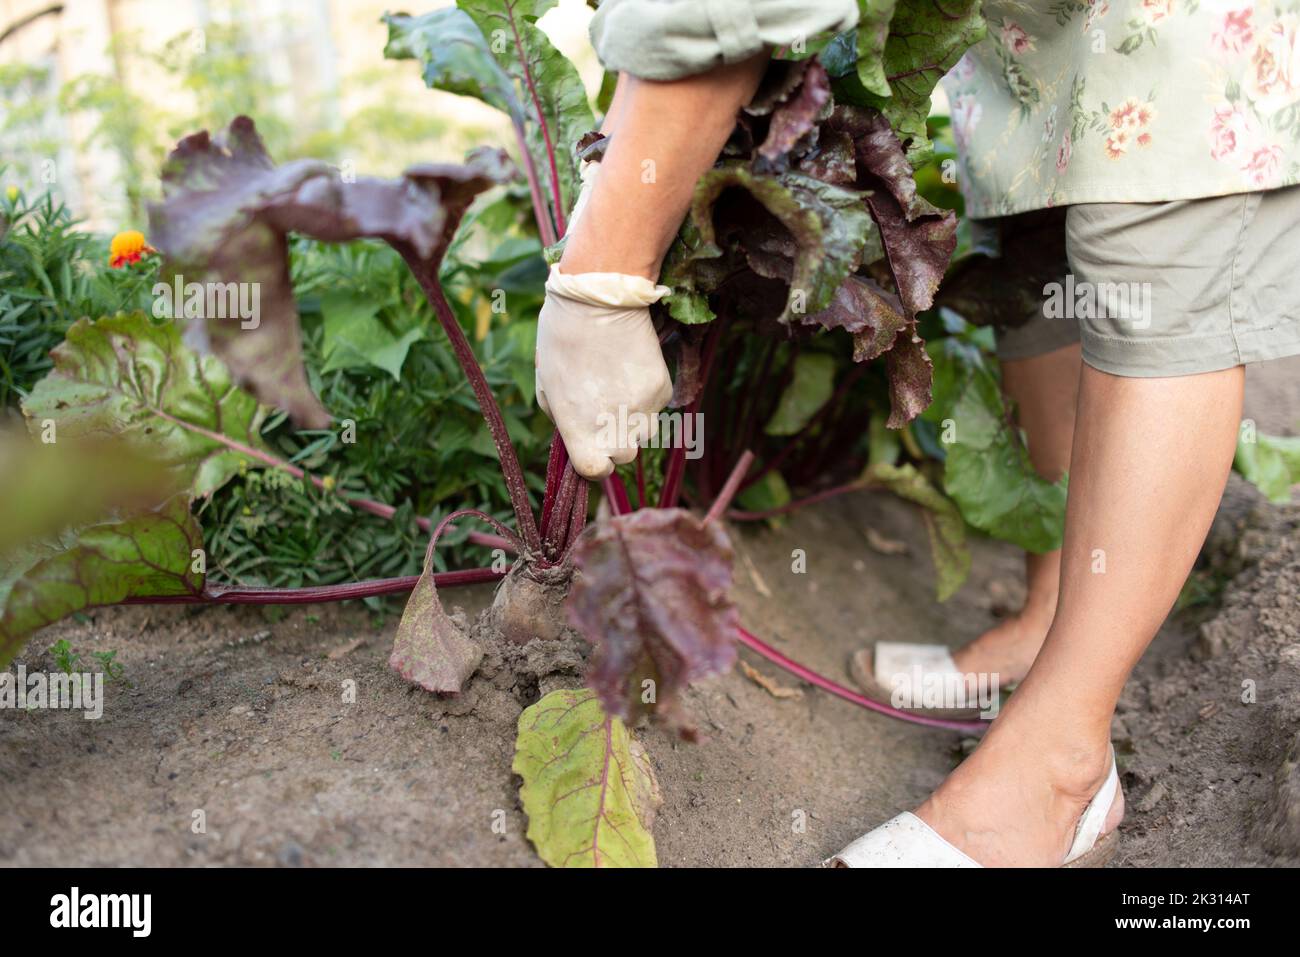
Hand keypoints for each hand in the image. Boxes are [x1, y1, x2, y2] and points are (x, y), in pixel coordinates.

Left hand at [535, 268, 672, 479]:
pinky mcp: (662, 390)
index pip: (596, 472)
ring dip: (632, 421)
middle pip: (624, 456)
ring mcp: (643, 410)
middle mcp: (615, 428)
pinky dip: (645, 396)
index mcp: (582, 431)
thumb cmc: (561, 339)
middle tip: (602, 412)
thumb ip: (562, 419)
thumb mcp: (546, 384)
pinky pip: (656, 407)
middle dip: (613, 441)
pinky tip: (631, 369)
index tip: (590, 447)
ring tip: (617, 388)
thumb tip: (576, 434)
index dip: (593, 462)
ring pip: (644, 433)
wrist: (599, 298)